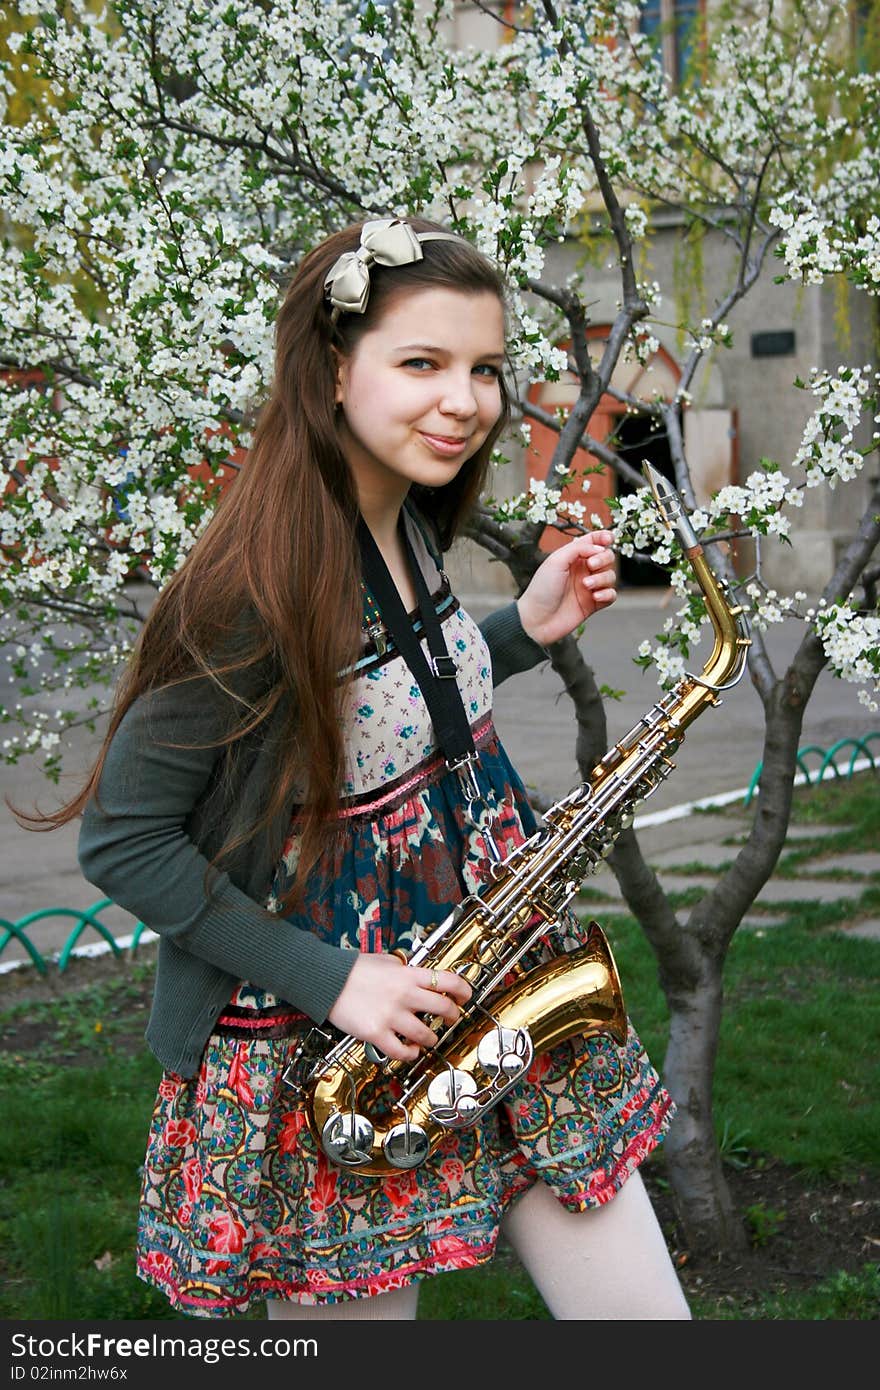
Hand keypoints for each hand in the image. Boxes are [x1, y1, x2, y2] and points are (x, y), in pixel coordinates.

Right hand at [327, 952, 472, 1061]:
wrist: (326, 981)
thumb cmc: (351, 969)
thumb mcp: (384, 960)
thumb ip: (402, 968)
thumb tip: (411, 971)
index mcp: (408, 975)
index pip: (448, 981)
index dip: (464, 990)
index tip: (466, 996)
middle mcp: (405, 995)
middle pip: (444, 1008)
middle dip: (453, 1016)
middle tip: (452, 1018)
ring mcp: (392, 1016)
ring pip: (427, 1034)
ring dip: (432, 1038)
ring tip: (429, 1037)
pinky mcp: (377, 1033)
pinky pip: (402, 1051)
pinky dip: (411, 1053)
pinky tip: (411, 1050)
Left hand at [516, 530, 616, 646]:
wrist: (537, 619)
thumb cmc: (542, 589)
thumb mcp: (556, 561)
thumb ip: (579, 548)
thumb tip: (600, 548)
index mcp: (572, 558)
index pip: (593, 542)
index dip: (603, 537)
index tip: (609, 538)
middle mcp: (582, 571)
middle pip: (607, 557)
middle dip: (604, 558)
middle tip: (590, 565)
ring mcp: (589, 588)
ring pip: (610, 576)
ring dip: (602, 578)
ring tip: (586, 586)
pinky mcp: (593, 604)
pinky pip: (611, 595)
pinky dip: (607, 594)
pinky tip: (594, 597)